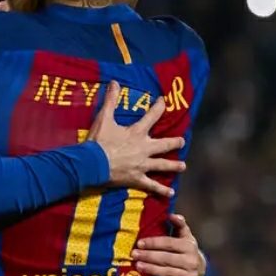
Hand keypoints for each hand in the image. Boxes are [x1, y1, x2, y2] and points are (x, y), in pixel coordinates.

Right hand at [88, 80, 185, 196]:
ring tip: (183, 166)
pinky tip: (171, 193)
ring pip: (162, 165)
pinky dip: (161, 190)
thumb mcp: (104, 118)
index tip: (165, 101)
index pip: (152, 116)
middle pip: (164, 144)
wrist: (92, 164)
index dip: (159, 107)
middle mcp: (144, 148)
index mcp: (137, 133)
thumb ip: (111, 100)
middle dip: (174, 142)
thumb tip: (115, 82)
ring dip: (173, 166)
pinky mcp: (137, 178)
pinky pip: (152, 185)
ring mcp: (142, 165)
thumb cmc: (98, 141)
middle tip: (182, 141)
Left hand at [131, 213, 206, 275]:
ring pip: (168, 273)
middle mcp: (191, 261)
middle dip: (148, 256)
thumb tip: (172, 215)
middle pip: (166, 259)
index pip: (168, 243)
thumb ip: (178, 224)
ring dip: (152, 270)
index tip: (139, 243)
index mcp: (189, 246)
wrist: (201, 270)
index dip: (153, 243)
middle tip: (134, 255)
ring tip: (138, 266)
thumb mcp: (184, 235)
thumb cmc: (185, 248)